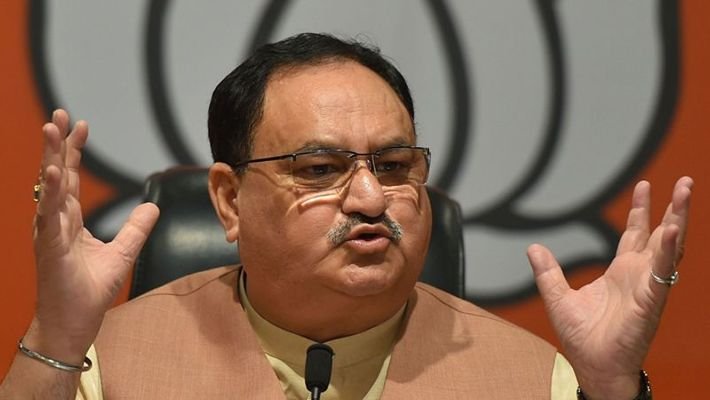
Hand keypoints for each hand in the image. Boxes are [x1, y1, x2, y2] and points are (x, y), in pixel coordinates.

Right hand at [24, 109, 158, 364]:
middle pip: (57, 174)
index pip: (71, 178)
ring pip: (49, 188)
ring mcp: (49, 232)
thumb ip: (135, 228)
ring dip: (50, 157)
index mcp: (70, 221)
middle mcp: (56, 221)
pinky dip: (50, 192)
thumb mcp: (123, 252)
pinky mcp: (49, 247)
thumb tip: (153, 205)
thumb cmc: (88, 291)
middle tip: (58, 114)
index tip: (80, 124)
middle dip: (57, 143)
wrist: (73, 323)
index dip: (74, 151)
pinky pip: (49, 215)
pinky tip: (52, 171)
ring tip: (51, 130)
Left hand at [527, 177, 691, 398]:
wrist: (594, 368)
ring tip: (685, 191)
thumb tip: (533, 248)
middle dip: (673, 208)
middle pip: (661, 234)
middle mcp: (639, 276)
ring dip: (679, 219)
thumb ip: (547, 272)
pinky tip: (672, 229)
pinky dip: (668, 250)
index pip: (635, 234)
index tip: (644, 186)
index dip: (641, 210)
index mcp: (621, 273)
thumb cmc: (583, 340)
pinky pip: (662, 272)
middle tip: (684, 181)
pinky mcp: (651, 302)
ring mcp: (649, 287)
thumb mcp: (558, 298)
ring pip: (670, 247)